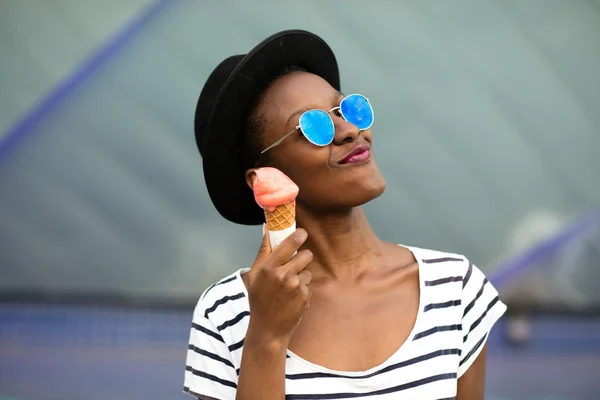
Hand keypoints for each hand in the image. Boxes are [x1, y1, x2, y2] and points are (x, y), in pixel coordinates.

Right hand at [244, 227, 312, 342]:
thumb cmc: (259, 300)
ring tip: (288, 287)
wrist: (268, 329)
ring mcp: (295, 286)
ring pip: (308, 270)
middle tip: (295, 264)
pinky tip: (292, 299)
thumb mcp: (254, 275)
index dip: (299, 235)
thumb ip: (263, 252)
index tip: (302, 233)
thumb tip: (267, 229)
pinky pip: (308, 284)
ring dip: (302, 275)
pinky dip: (303, 290)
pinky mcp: (304, 296)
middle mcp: (282, 275)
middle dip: (303, 258)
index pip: (289, 244)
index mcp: (268, 268)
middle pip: (305, 255)